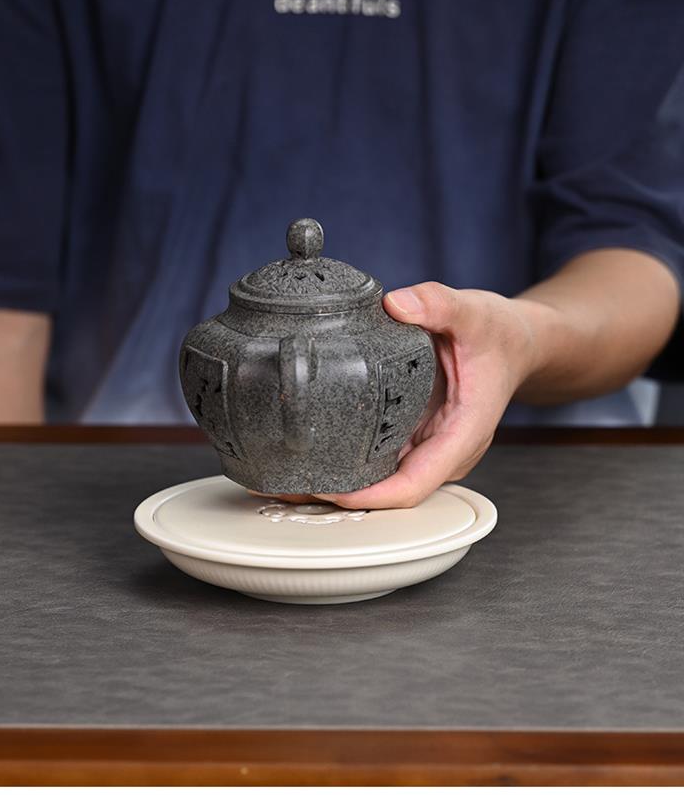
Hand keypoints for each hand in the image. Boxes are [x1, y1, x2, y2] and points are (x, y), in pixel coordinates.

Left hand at [251, 281, 542, 509]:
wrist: (516, 341)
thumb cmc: (500, 336)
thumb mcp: (473, 312)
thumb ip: (438, 304)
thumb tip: (396, 304)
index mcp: (461, 435)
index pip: (413, 485)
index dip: (370, 496)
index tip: (329, 491)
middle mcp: (443, 451)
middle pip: (389, 492)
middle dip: (340, 495)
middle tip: (287, 485)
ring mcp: (427, 446)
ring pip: (381, 480)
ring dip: (336, 482)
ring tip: (285, 476)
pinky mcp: (414, 435)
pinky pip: (379, 458)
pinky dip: (346, 459)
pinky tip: (311, 453)